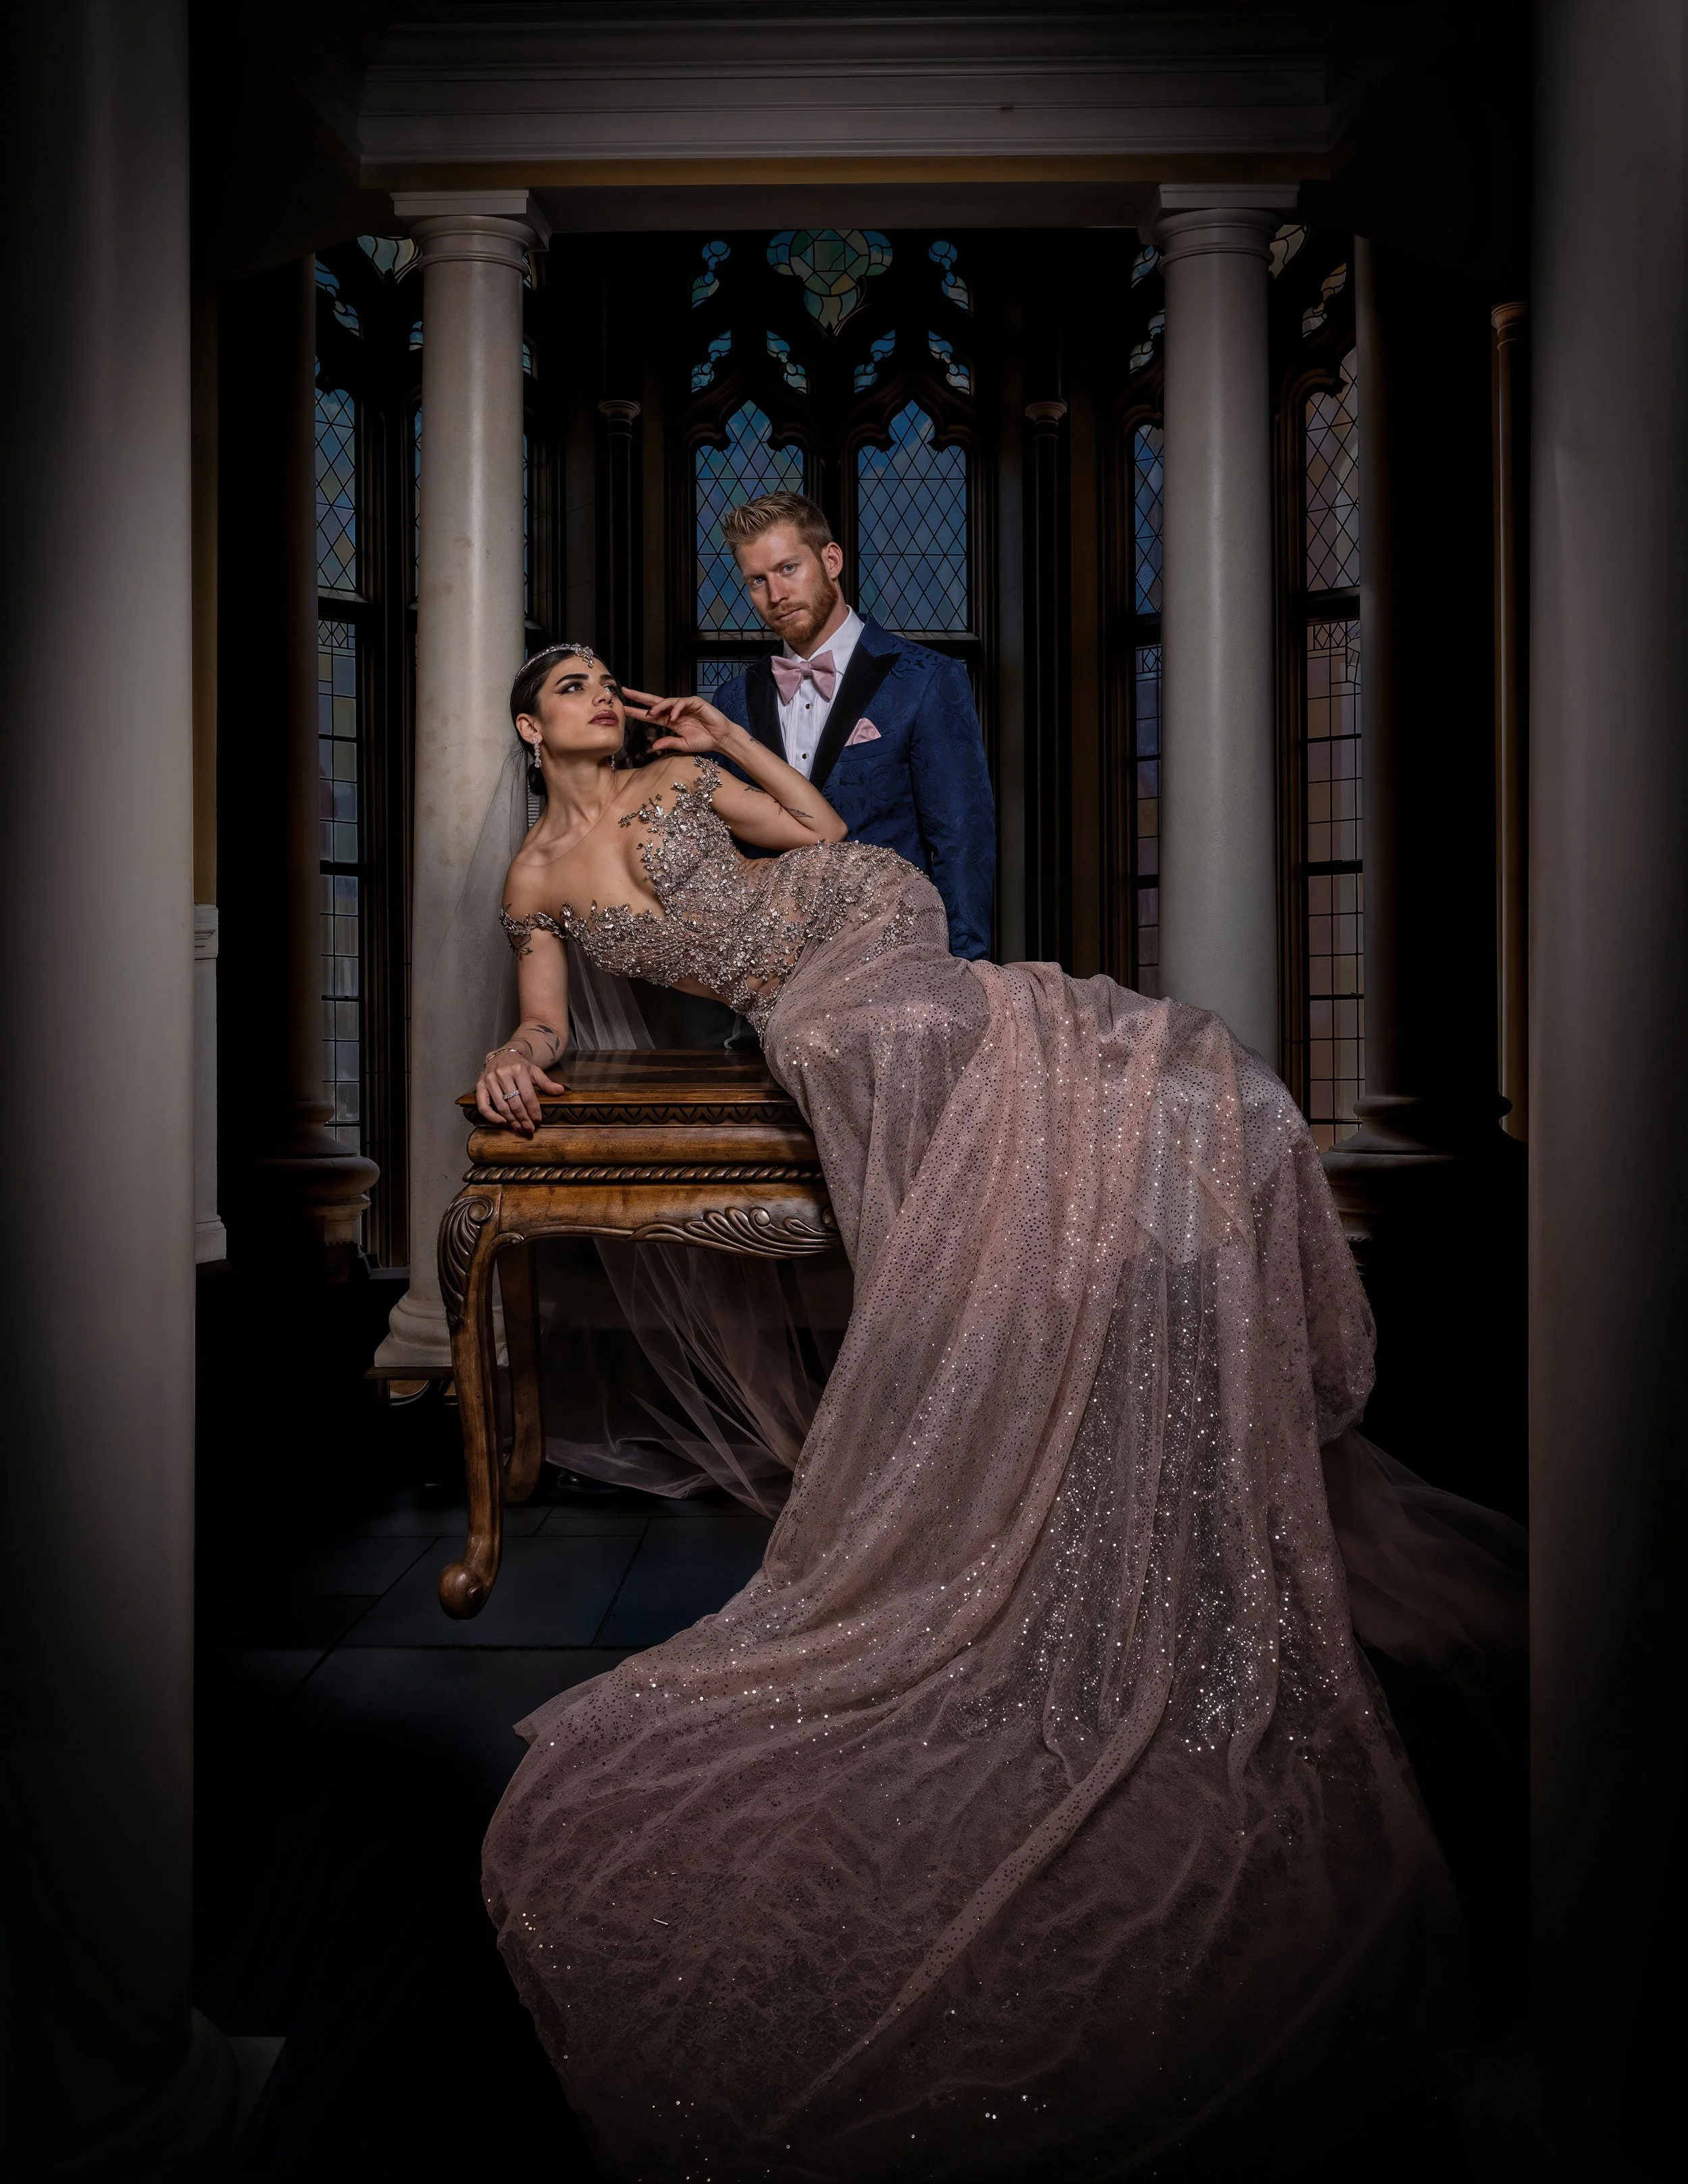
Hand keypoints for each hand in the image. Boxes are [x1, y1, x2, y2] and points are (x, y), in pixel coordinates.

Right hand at [476, 1044, 565, 1134]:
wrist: (501, 1055)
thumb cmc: (519, 1066)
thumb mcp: (534, 1071)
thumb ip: (546, 1083)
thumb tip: (560, 1091)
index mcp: (518, 1070)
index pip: (528, 1096)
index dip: (533, 1111)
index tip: (538, 1122)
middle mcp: (502, 1074)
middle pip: (515, 1103)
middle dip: (523, 1119)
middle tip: (529, 1130)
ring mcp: (489, 1080)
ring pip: (501, 1106)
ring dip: (511, 1121)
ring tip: (519, 1129)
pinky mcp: (479, 1086)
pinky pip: (483, 1106)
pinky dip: (492, 1117)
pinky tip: (502, 1123)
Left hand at [621, 689, 745, 757]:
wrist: (721, 739)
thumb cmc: (704, 741)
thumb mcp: (683, 744)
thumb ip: (669, 743)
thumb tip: (653, 746)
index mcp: (671, 721)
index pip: (651, 715)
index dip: (638, 712)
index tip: (625, 709)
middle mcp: (676, 711)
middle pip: (654, 702)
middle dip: (640, 697)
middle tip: (626, 692)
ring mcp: (685, 706)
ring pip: (667, 701)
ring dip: (658, 707)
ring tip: (651, 714)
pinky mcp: (695, 702)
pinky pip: (682, 703)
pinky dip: (676, 709)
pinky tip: (674, 717)